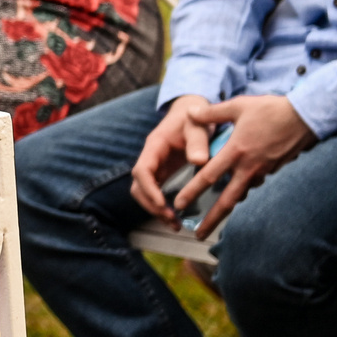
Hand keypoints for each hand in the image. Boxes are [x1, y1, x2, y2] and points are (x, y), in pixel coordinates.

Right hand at [129, 95, 216, 223]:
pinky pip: (154, 192)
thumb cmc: (194, 117)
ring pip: (143, 192)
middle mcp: (150, 158)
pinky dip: (162, 206)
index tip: (163, 204)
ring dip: (155, 210)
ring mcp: (154, 166)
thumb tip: (198, 161)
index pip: (141, 171)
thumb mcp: (198, 125)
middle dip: (152, 206)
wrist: (191, 112)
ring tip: (175, 224)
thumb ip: (198, 141)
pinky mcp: (162, 173)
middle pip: (138, 186)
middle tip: (172, 221)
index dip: (149, 189)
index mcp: (154, 146)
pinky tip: (176, 217)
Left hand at [171, 94, 316, 238]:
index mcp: (236, 151)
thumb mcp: (238, 106)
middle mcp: (248, 166)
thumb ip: (212, 112)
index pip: (209, 176)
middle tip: (198, 235)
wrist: (306, 116)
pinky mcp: (274, 171)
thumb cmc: (271, 109)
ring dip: (228, 207)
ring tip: (215, 219)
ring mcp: (263, 171)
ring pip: (242, 194)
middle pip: (227, 200)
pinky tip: (237, 191)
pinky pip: (255, 184)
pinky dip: (244, 190)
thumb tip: (190, 112)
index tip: (179, 204)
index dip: (192, 191)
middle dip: (212, 220)